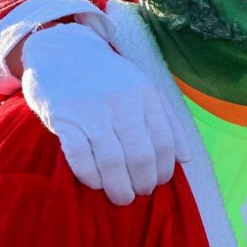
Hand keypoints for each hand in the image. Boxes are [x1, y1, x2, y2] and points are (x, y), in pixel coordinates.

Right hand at [21, 24, 194, 204]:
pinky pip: (81, 159)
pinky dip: (92, 177)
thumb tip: (185, 158)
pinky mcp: (64, 119)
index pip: (164, 143)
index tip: (158, 182)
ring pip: (113, 162)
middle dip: (144, 183)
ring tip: (122, 196)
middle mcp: (122, 102)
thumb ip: (167, 120)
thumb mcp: (143, 88)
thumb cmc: (107, 76)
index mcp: (146, 94)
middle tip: (139, 192)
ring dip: (119, 188)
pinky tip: (97, 182)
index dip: (164, 170)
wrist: (61, 50)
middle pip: (141, 157)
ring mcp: (92, 111)